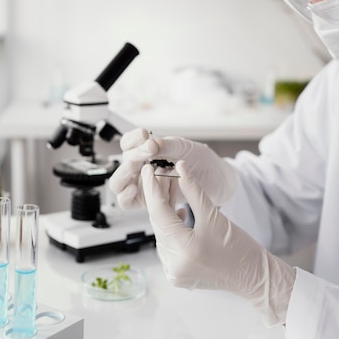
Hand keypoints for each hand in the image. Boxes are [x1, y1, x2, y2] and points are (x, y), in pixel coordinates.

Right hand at [109, 128, 236, 209]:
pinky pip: (127, 202)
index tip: (146, 135)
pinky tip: (135, 189)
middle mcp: (143, 168)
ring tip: (139, 169)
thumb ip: (167, 145)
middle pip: (121, 163)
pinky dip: (126, 196)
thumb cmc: (203, 162)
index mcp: (148, 151)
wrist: (219, 181)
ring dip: (125, 175)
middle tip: (147, 154)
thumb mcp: (185, 148)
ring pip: (119, 184)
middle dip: (131, 157)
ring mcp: (144, 185)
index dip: (133, 139)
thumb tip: (150, 143)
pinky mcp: (149, 202)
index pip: (128, 143)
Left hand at [141, 160, 295, 326]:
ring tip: (172, 190)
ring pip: (161, 234)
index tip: (147, 170)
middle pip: (158, 223)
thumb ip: (193, 190)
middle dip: (159, 198)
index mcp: (184, 249)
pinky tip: (179, 215)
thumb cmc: (239, 247)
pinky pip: (167, 246)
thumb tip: (180, 168)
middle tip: (161, 175)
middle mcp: (174, 265)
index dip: (152, 188)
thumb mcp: (214, 215)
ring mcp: (174, 273)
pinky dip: (170, 229)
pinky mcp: (176, 275)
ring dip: (165, 213)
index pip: (158, 213)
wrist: (253, 276)